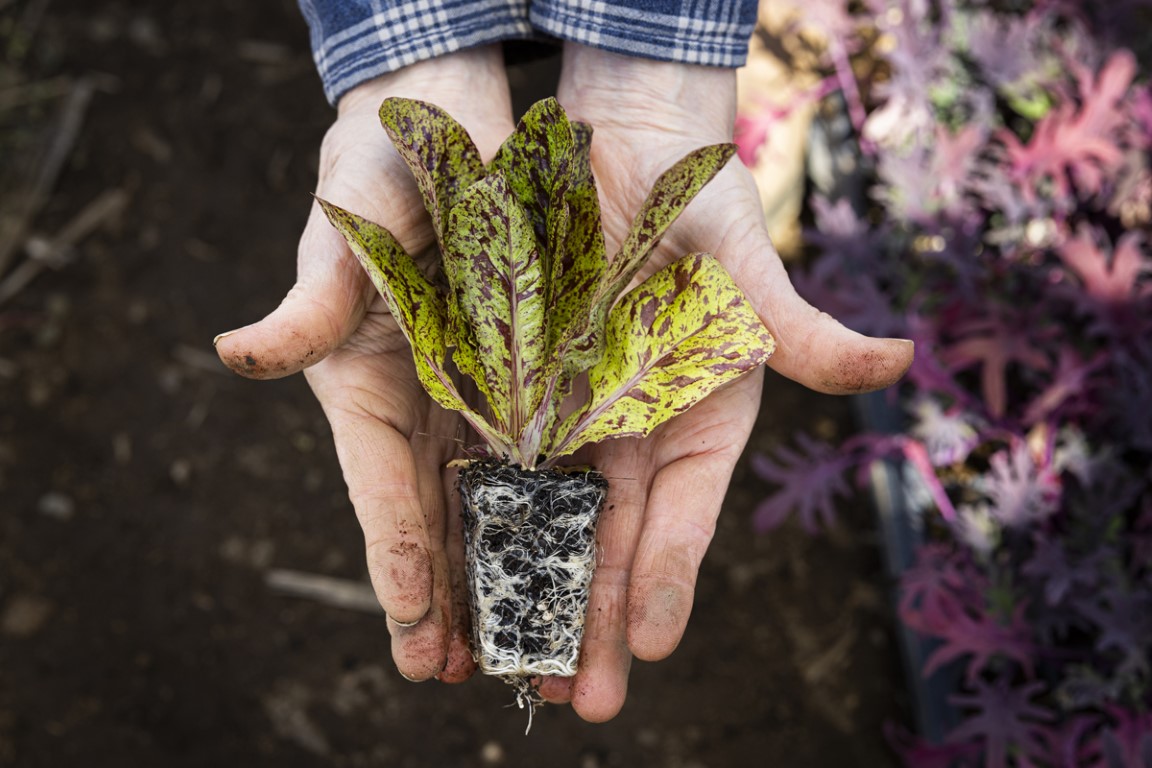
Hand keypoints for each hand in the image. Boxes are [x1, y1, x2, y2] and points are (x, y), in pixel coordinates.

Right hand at [214, 47, 516, 682]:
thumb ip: (311, 304)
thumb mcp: (344, 236)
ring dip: (516, 574)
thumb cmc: (378, 177)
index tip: (414, 630)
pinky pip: (555, 453)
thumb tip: (238, 353)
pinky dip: (563, 509)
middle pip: (441, 519)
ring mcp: (482, 400)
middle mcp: (426, 410)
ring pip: (501, 503)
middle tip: (470, 676)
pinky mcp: (535, 380)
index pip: (382, 490)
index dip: (397, 560)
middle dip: (454, 597)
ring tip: (534, 647)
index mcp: (369, 391)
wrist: (451, 132)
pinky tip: (584, 561)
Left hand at [532, 44, 913, 720]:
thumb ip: (800, 330)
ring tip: (509, 670)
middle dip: (597, 620)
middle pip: (613, 542)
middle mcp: (637, 437)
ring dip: (530, 595)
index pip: (686, 513)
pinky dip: (475, 524)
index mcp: (699, 423)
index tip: (656, 645)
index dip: (670, 576)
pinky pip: (489, 466)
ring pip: (547, 522)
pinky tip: (458, 580)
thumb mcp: (749, 270)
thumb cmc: (699, 212)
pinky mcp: (512, 397)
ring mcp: (572, 423)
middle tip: (577, 700)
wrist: (624, 154)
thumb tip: (898, 358)